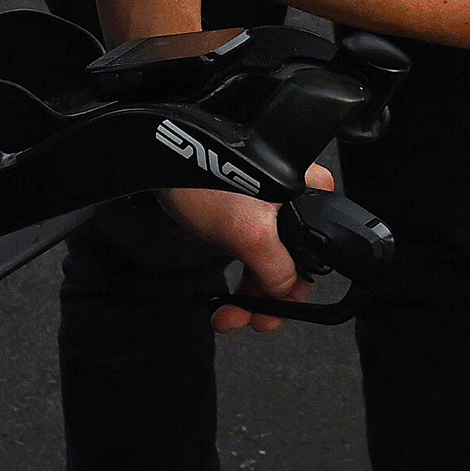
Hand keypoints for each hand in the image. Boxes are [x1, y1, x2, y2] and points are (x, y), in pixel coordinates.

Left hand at [155, 170, 337, 334]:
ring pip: (256, 255)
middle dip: (254, 295)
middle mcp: (294, 196)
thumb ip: (278, 271)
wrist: (159, 151)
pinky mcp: (237, 198)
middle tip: (232, 319)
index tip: (262, 318)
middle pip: (282, 264)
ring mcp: (264, 198)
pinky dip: (216, 247)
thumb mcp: (251, 234)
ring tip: (214, 295)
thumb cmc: (204, 179)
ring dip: (232, 277)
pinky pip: (235, 237)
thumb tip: (286, 294)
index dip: (286, 297)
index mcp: (311, 197)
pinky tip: (197, 239)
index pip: (309, 262)